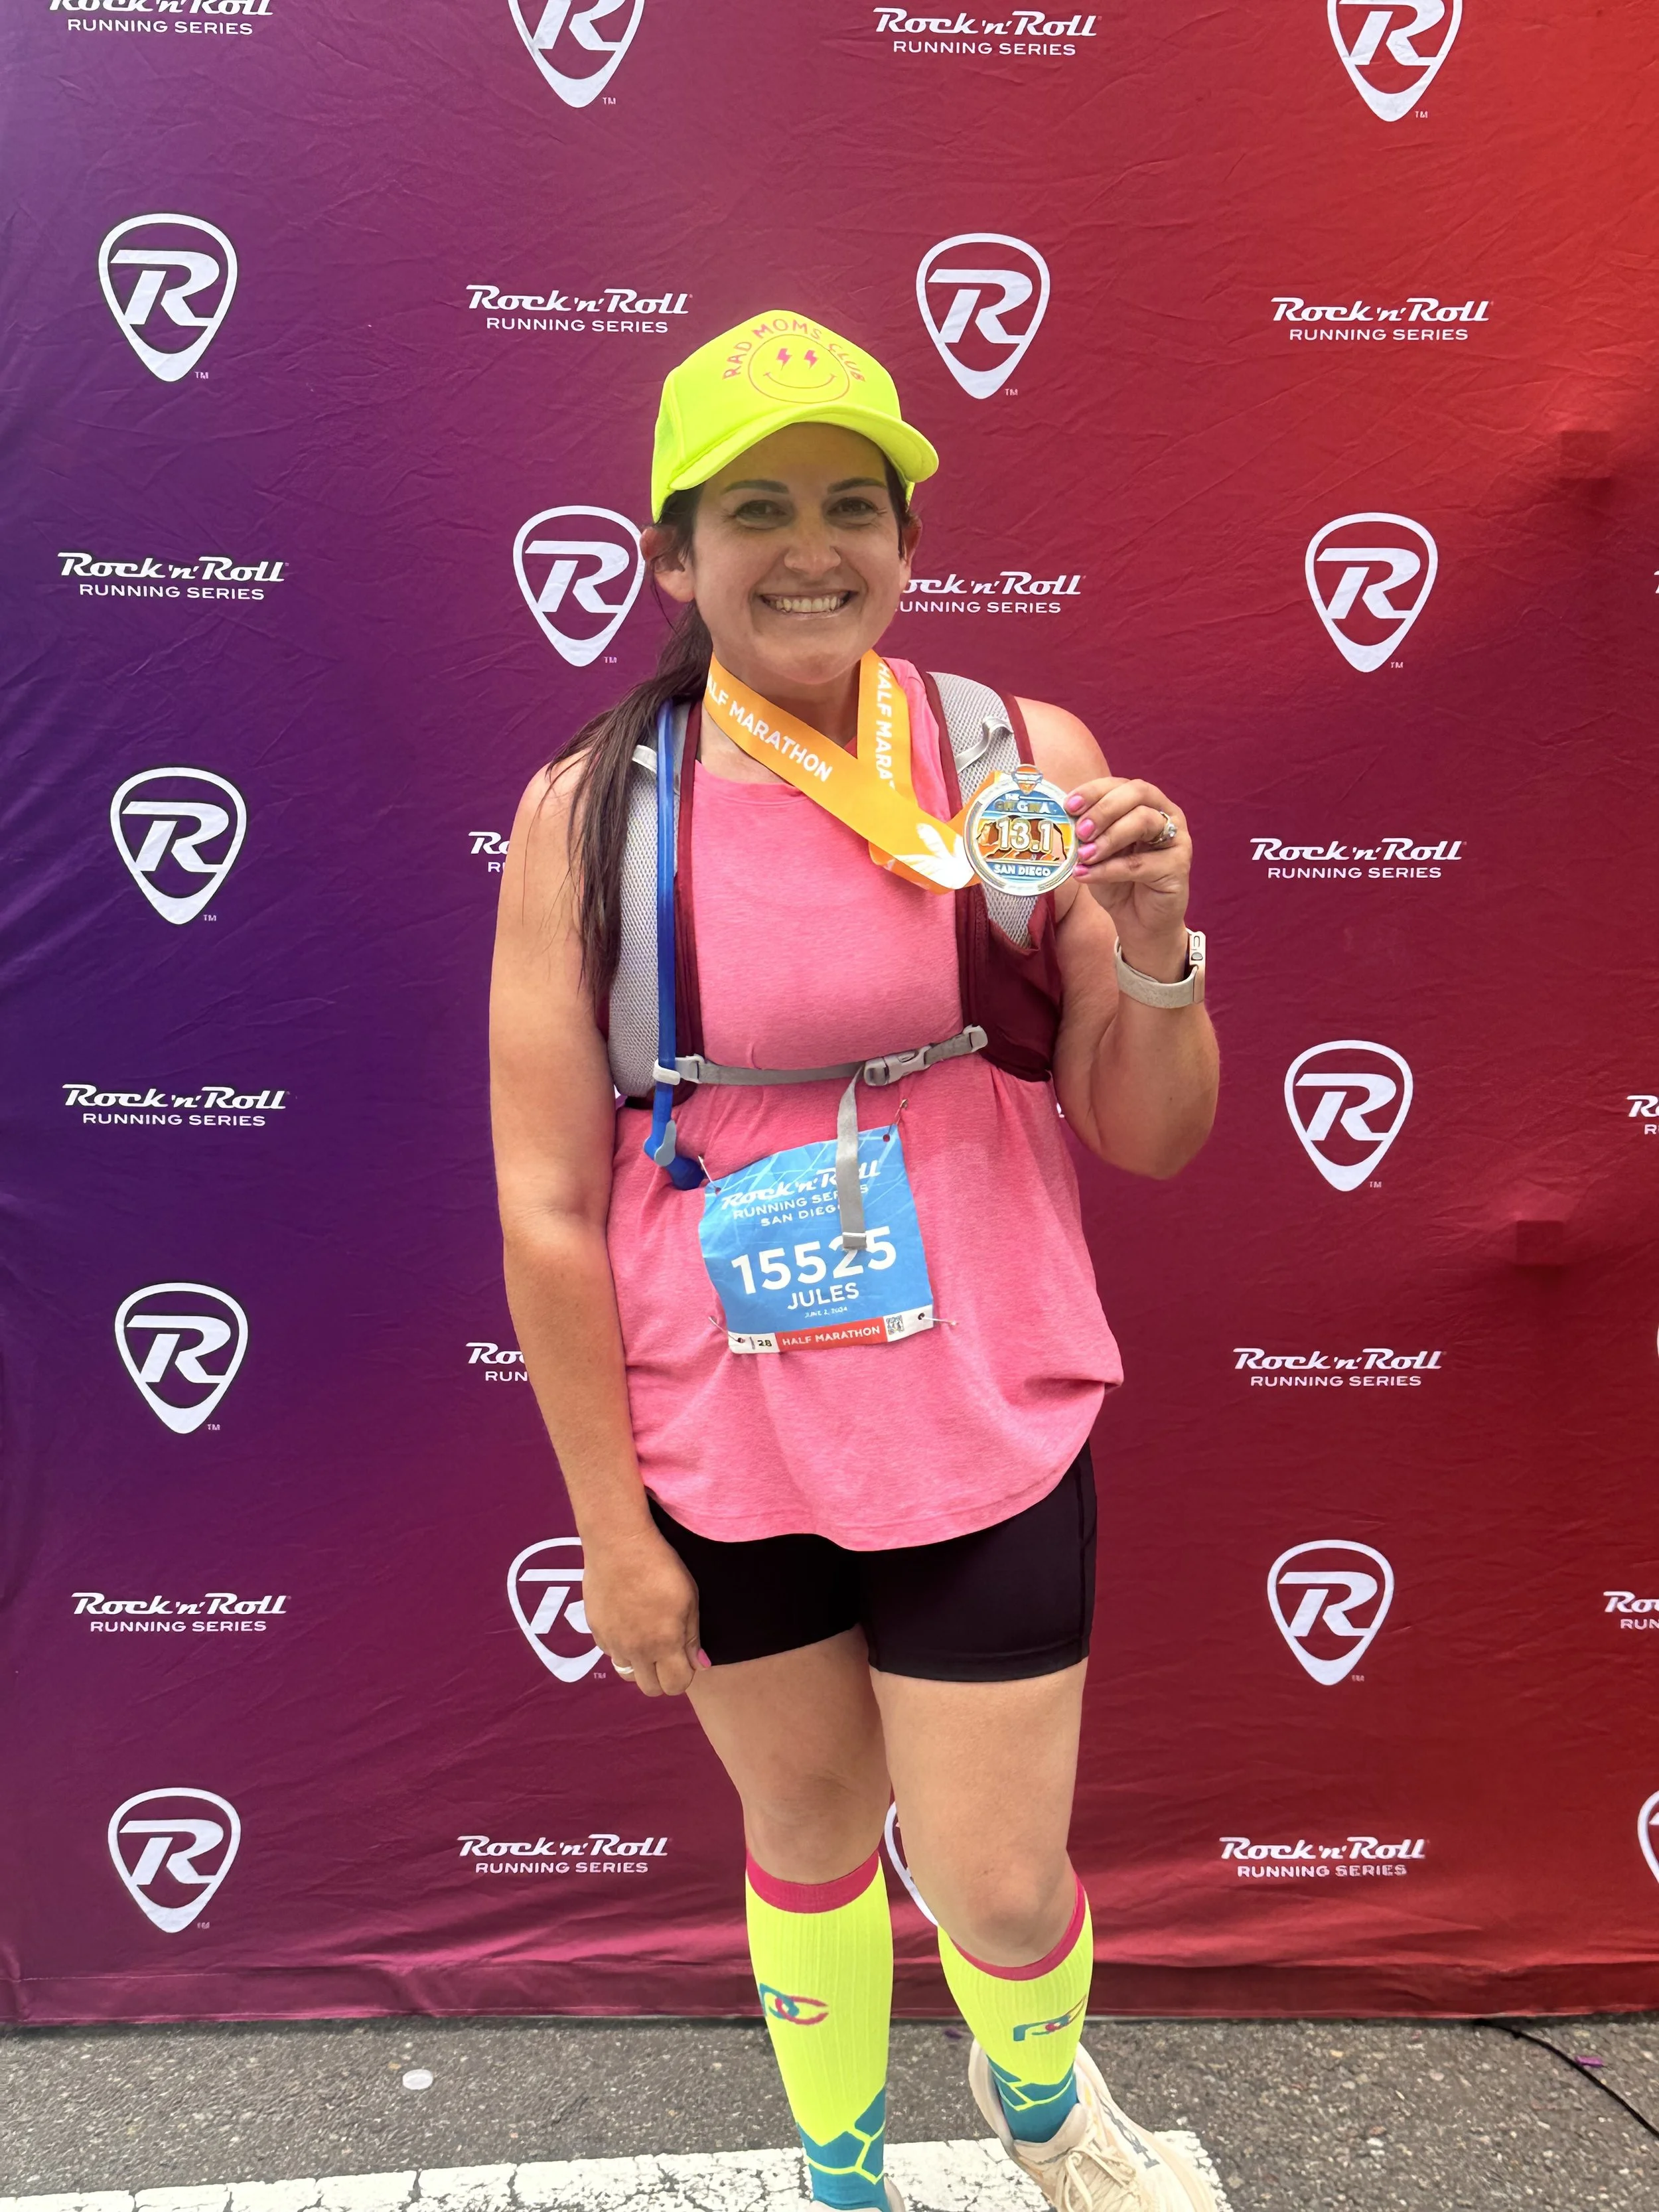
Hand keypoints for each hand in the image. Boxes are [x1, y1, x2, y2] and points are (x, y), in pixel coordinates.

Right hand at [581, 1526, 705, 1696]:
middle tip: (668, 1652)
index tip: (685, 1658)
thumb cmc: (661, 1566)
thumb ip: (692, 1637)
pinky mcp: (595, 1630)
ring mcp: (612, 1642)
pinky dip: (621, 1646)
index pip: (675, 1686)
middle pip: (650, 1688)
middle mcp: (636, 1651)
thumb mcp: (689, 1598)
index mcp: (663, 1644)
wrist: (618, 1544)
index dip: (684, 1675)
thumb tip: (699, 1665)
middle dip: (662, 1677)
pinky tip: (628, 1621)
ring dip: (640, 1663)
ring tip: (646, 1636)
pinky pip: (611, 1651)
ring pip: (628, 1672)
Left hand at [1065, 775, 1191, 978]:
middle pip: (1137, 794)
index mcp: (1145, 803)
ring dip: (1109, 837)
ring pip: (1144, 822)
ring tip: (1083, 855)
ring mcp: (1176, 839)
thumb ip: (1086, 834)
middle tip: (1080, 831)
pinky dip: (1109, 869)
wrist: (1139, 921)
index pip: (1121, 785)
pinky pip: (1141, 863)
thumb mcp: (1096, 851)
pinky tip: (1086, 876)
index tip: (1069, 805)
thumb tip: (1062, 819)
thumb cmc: (1118, 881)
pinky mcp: (1178, 867)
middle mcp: (1166, 815)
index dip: (1094, 791)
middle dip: (1104, 810)